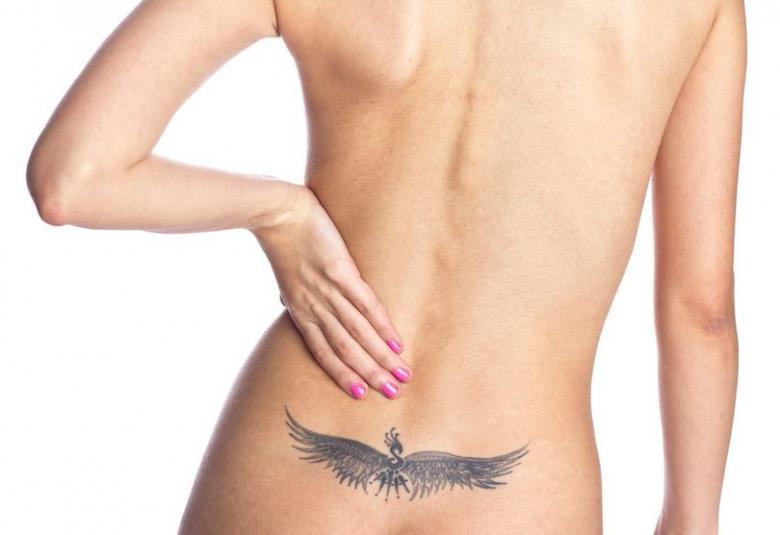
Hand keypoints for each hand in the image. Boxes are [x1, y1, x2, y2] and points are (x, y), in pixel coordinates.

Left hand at [251, 182, 411, 399]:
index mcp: (300, 312)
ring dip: (381, 358)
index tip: (362, 395)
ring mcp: (328, 291)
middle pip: (345, 351)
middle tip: (393, 395)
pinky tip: (396, 341)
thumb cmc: (283, 243)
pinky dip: (382, 326)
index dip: (343, 376)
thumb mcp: (285, 279)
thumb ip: (296, 297)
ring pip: (358, 334)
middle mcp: (314, 308)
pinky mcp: (341, 272)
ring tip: (401, 376)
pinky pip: (365, 305)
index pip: (323, 353)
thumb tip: (293, 304)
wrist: (278, 213)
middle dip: (370, 375)